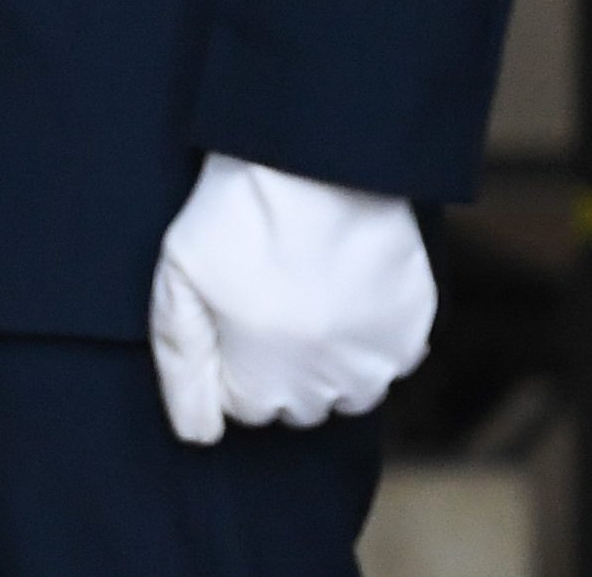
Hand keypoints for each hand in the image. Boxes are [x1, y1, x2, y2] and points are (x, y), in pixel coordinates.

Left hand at [147, 156, 435, 441]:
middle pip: (298, 404)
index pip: (244, 408)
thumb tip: (199, 436)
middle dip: (282, 367)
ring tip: (311, 294)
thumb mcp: (178, 283)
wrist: (315, 155)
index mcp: (262, 383)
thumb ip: (182, 367)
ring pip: (351, 389)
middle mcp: (324, 386)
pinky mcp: (413, 325)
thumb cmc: (236, 214)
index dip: (233, 358)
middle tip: (271, 297)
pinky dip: (374, 333)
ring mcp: (376, 359)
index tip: (231, 311)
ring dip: (332, 360)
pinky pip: (393, 354)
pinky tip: (349, 286)